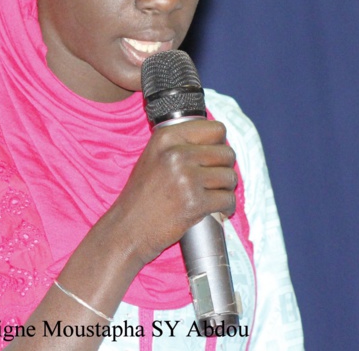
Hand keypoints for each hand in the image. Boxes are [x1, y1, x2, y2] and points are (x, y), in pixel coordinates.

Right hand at [103, 119, 236, 269]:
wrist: (127, 228)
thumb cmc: (142, 195)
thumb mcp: (154, 156)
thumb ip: (181, 143)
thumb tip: (220, 140)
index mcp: (167, 136)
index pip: (217, 129)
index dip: (219, 145)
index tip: (213, 158)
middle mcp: (177, 153)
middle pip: (227, 153)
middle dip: (224, 169)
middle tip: (213, 182)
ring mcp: (187, 178)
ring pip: (230, 177)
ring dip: (226, 189)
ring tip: (213, 196)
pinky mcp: (195, 202)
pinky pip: (228, 199)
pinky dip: (227, 207)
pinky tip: (217, 210)